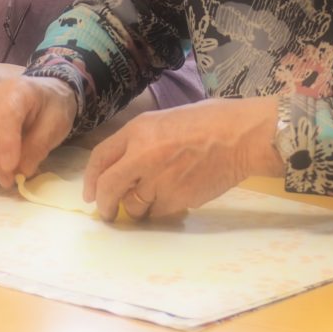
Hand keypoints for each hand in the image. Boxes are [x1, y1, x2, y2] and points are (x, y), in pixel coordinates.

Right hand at [0, 76, 77, 187]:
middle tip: (7, 181)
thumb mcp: (55, 125)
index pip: (6, 115)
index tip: (10, 169)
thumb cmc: (51, 108)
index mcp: (19, 90)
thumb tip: (20, 171)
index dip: (6, 143)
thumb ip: (38, 147)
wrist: (44, 94)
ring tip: (4, 178)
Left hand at [83, 97, 283, 220]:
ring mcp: (160, 179)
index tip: (91, 194)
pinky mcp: (177, 199)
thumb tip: (125, 166)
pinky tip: (176, 194)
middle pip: (110, 187)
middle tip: (108, 212)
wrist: (241, 136)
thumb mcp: (166, 119)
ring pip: (135, 205)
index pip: (101, 157)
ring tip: (153, 197)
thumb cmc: (209, 120)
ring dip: (138, 207)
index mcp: (139, 130)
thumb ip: (142, 141)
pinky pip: (159, 212)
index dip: (91, 179)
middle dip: (105, 204)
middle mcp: (143, 155)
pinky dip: (162, 209)